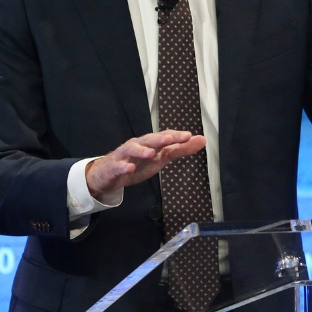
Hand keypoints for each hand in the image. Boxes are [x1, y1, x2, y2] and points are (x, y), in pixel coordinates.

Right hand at [85, 130, 204, 197]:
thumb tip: (202, 140)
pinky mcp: (114, 167)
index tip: (188, 136)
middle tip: (169, 139)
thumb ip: (180, 149)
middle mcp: (137, 145)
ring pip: (132, 149)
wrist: (109, 174)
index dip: (175, 136)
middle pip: (148, 140)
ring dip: (141, 150)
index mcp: (150, 143)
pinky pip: (118, 166)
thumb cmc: (137, 163)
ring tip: (151, 153)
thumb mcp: (161, 158)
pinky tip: (130, 168)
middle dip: (158, 139)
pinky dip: (124, 166)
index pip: (164, 137)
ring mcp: (124, 155)